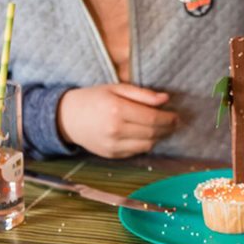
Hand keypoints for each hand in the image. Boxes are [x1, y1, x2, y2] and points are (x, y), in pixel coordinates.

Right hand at [57, 84, 178, 158]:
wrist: (67, 118)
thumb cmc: (93, 98)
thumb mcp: (116, 88)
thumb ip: (142, 94)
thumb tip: (165, 99)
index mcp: (117, 110)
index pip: (152, 118)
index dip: (168, 118)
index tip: (176, 114)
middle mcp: (115, 130)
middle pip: (152, 133)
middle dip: (167, 128)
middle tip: (174, 122)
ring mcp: (113, 145)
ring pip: (147, 145)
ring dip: (159, 137)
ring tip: (162, 128)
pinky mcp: (111, 155)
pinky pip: (136, 152)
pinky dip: (145, 144)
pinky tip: (147, 135)